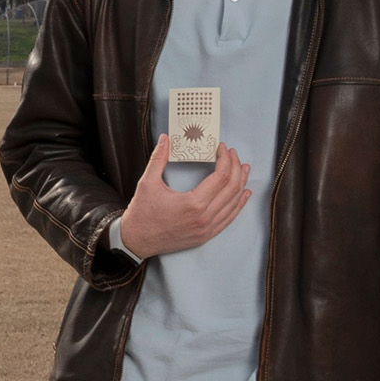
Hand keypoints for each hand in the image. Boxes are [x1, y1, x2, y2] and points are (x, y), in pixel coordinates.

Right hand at [116, 133, 251, 258]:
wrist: (136, 241)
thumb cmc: (141, 214)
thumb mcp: (147, 183)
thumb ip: (158, 159)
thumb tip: (165, 139)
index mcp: (193, 204)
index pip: (221, 176)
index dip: (225, 159)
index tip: (222, 148)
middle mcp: (204, 218)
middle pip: (232, 188)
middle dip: (236, 167)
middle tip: (233, 155)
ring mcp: (207, 229)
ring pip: (234, 203)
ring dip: (241, 184)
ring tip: (243, 169)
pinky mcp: (206, 235)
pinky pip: (229, 218)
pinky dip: (239, 204)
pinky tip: (243, 194)